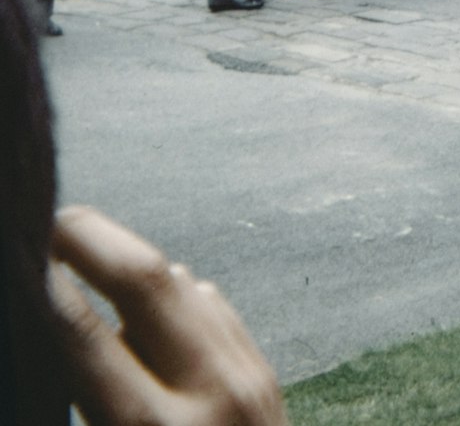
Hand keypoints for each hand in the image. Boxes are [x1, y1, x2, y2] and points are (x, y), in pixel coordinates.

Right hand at [49, 206, 286, 425]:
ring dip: (132, 265)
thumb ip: (94, 405)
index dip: (48, 290)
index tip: (25, 260)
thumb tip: (63, 329)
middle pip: (148, 280)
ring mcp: (249, 377)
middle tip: (53, 222)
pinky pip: (211, 310)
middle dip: (94, 239)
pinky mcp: (266, 374)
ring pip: (184, 284)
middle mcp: (212, 394)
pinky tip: (145, 305)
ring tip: (88, 257)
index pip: (88, 337)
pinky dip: (172, 297)